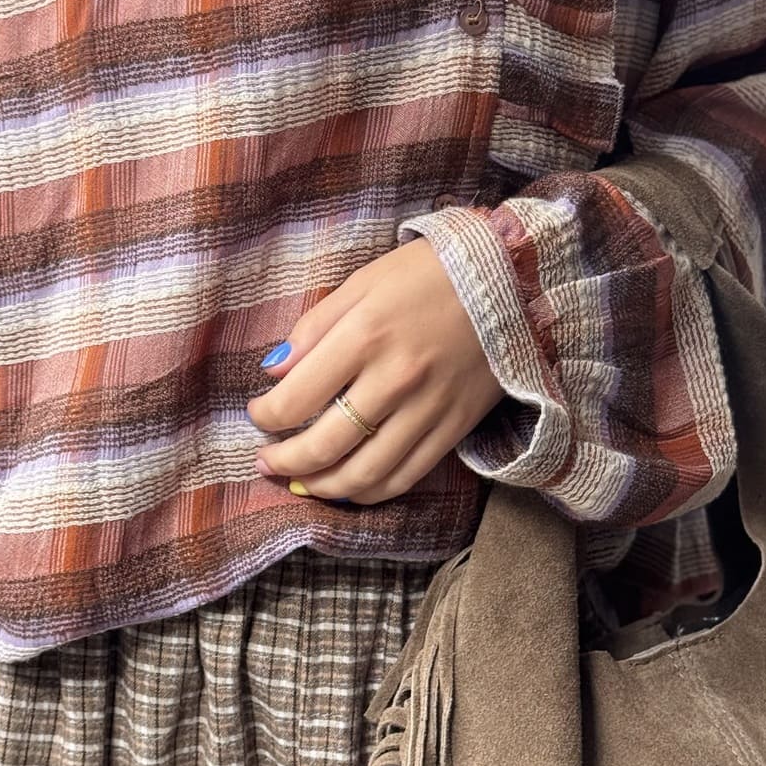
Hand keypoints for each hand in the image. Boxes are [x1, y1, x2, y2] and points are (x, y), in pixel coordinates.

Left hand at [245, 235, 504, 503]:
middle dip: (286, 462)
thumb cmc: (427, 273)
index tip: (257, 415)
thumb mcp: (362, 283)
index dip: (266, 416)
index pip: (296, 398)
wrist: (508, 278)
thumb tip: (272, 371)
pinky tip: (349, 487)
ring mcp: (429, 408)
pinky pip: (407, 476)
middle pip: (326, 445)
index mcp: (365, 336)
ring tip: (301, 483)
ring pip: (366, 474)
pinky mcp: (456, 426)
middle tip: (267, 462)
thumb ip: (314, 327)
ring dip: (324, 488)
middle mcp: (396, 379)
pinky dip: (371, 491)